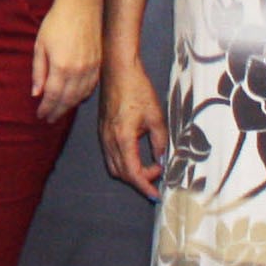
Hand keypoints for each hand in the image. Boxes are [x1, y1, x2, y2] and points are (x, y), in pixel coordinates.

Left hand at [30, 0, 102, 121]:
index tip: (41, 115)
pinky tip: (76, 98)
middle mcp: (78, 71)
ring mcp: (92, 68)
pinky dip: (83, 96)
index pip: (52, 96)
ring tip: (60, 111)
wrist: (81, 6)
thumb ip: (38, 72)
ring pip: (81, 95)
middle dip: (57, 111)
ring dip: (70, 106)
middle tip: (49, 119)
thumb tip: (36, 93)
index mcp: (61, 67)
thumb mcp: (40, 46)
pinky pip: (91, 86)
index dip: (46, 108)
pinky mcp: (99, 63)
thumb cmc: (56, 23)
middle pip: (67, 99)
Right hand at [100, 59, 169, 196]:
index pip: (132, 173)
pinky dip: (123, 163)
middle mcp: (108, 141)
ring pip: (114, 166)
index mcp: (122, 138)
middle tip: (158, 176)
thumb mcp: (156, 116)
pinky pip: (110, 156)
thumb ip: (160, 141)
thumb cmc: (137, 89)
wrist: (118, 71)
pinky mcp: (102, 131)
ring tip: (149, 169)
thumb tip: (162, 159)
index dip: (145, 186)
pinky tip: (137, 157)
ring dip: (130, 173)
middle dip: (140, 181)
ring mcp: (103, 136)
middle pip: (121, 174)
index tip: (157, 194)